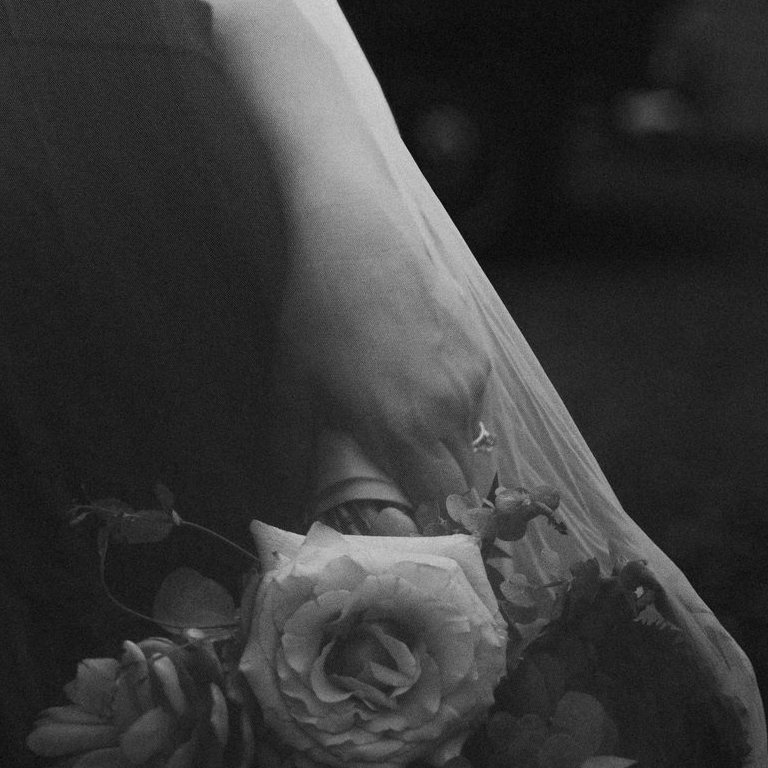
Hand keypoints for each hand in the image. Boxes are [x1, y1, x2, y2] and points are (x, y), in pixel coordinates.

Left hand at [282, 205, 493, 509]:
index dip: (429, 523)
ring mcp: (471, 379)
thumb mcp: (293, 389)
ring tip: (406, 428)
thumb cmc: (319, 315)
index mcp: (404, 431)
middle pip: (464, 481)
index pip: (440, 506)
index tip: (407, 527)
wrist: (358, 240)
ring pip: (470, 439)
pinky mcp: (481, 350)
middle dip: (439, 493)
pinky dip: (453, 409)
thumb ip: (293, 453)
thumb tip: (286, 500)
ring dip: (445, 449)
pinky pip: (475, 401)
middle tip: (404, 487)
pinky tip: (417, 384)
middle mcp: (449, 411)